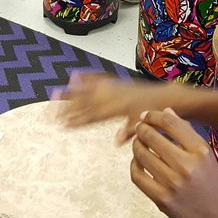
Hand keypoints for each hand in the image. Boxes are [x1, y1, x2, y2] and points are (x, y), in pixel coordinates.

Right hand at [55, 71, 179, 143]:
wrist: (165, 97)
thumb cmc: (155, 113)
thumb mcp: (143, 124)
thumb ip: (129, 132)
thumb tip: (117, 141)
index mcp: (119, 108)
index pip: (94, 116)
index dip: (78, 120)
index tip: (64, 125)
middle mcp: (113, 96)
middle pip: (85, 102)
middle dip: (68, 107)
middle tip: (52, 113)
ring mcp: (114, 88)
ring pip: (88, 90)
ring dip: (71, 92)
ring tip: (55, 92)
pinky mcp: (116, 83)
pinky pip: (99, 78)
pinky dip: (86, 77)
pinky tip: (75, 75)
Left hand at [130, 109, 217, 217]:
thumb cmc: (212, 184)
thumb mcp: (206, 154)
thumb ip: (187, 132)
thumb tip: (166, 111)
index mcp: (200, 151)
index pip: (170, 122)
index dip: (154, 115)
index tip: (147, 115)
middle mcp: (187, 166)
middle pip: (152, 136)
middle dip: (141, 128)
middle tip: (140, 128)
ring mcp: (172, 183)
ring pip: (141, 154)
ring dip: (136, 145)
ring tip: (139, 143)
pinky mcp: (161, 198)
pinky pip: (137, 176)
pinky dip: (134, 165)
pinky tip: (139, 161)